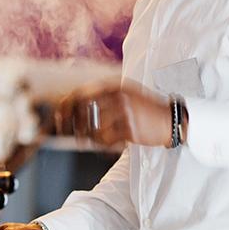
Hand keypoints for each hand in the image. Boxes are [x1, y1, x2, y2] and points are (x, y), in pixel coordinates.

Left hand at [55, 80, 177, 147]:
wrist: (169, 119)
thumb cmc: (142, 108)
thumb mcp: (124, 92)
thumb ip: (101, 96)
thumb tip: (71, 104)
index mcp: (113, 85)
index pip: (80, 94)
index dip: (65, 106)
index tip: (59, 117)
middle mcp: (117, 96)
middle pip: (82, 111)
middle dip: (73, 125)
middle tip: (73, 134)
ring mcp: (124, 112)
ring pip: (92, 128)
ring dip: (90, 137)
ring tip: (98, 138)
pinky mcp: (129, 129)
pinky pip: (105, 139)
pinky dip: (103, 144)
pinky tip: (110, 142)